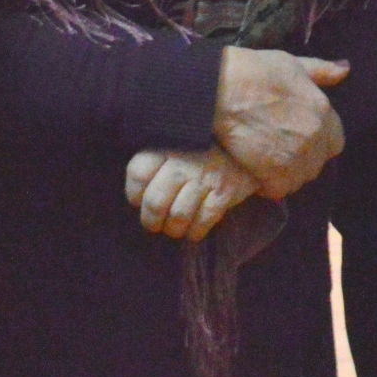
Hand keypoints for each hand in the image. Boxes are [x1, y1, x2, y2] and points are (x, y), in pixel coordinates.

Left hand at [124, 146, 260, 240]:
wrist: (242, 148)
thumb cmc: (198, 153)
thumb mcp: (174, 145)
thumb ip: (154, 163)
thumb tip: (136, 197)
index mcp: (166, 145)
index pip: (138, 172)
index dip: (134, 194)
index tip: (139, 200)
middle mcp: (184, 159)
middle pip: (155, 202)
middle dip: (151, 221)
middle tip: (155, 224)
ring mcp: (205, 175)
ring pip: (178, 216)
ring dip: (174, 229)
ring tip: (174, 228)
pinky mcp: (225, 190)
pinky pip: (204, 221)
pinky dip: (195, 231)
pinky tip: (194, 229)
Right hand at [210, 48, 348, 199]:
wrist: (223, 92)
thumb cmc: (256, 72)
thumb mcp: (294, 64)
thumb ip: (322, 71)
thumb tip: (346, 69)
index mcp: (323, 111)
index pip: (335, 141)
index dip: (319, 141)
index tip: (301, 137)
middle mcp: (314, 137)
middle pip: (318, 162)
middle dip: (304, 158)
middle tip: (280, 149)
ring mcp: (296, 158)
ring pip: (300, 178)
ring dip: (288, 173)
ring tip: (269, 162)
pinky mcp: (274, 174)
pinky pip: (280, 190)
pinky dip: (269, 185)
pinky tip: (258, 173)